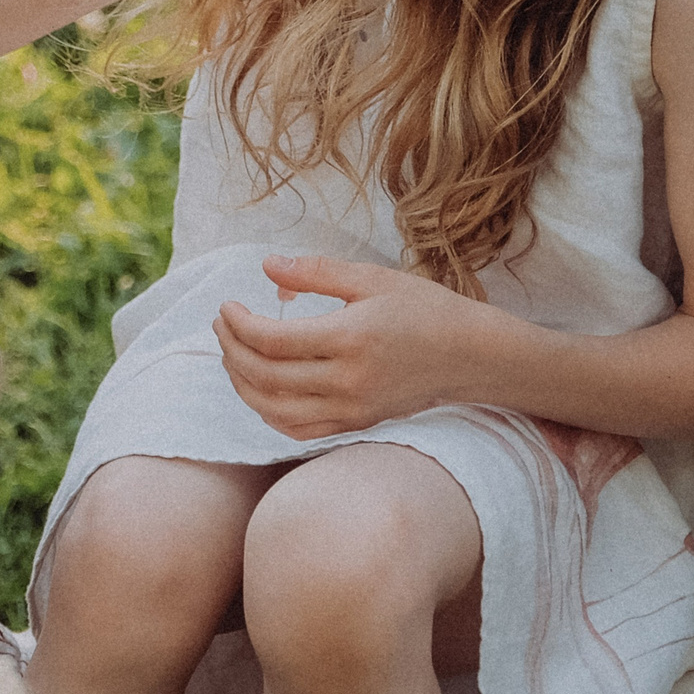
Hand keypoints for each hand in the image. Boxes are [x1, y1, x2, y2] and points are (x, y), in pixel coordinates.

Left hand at [212, 254, 493, 438]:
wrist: (472, 357)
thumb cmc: (425, 310)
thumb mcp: (373, 279)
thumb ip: (316, 273)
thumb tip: (266, 265)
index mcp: (350, 339)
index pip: (271, 339)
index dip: (238, 323)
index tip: (226, 306)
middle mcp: (348, 381)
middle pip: (265, 375)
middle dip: (231, 349)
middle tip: (221, 325)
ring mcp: (352, 409)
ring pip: (273, 409)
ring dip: (241, 382)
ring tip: (231, 353)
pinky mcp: (357, 424)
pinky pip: (298, 428)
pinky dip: (267, 411)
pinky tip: (258, 388)